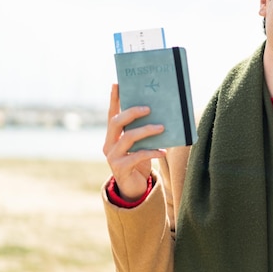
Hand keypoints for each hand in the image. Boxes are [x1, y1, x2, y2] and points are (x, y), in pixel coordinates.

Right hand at [102, 84, 165, 201]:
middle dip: (132, 113)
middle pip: (116, 122)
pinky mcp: (120, 168)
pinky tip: (163, 151)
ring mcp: (112, 157)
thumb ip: (143, 131)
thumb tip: (160, 114)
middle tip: (149, 108)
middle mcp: (109, 144)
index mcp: (112, 135)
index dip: (114, 99)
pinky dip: (152, 152)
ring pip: (128, 138)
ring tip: (162, 128)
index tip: (117, 83)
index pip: (112, 113)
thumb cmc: (139, 161)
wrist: (134, 188)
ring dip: (146, 131)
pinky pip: (137, 156)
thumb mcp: (140, 145)